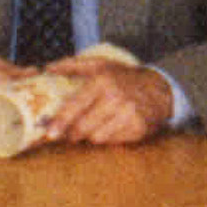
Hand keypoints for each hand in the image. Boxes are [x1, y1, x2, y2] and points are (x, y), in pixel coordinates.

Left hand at [33, 59, 174, 147]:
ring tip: (93, 128)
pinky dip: (108, 137)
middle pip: (83, 127)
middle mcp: (115, 98)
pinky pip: (113, 141)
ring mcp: (128, 114)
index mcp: (102, 81)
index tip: (50, 133)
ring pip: (97, 137)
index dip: (61, 122)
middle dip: (73, 134)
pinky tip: (110, 128)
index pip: (75, 106)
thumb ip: (72, 65)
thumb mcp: (100, 65)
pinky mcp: (138, 128)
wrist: (159, 89)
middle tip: (69, 135)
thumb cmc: (124, 77)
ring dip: (91, 136)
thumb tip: (47, 68)